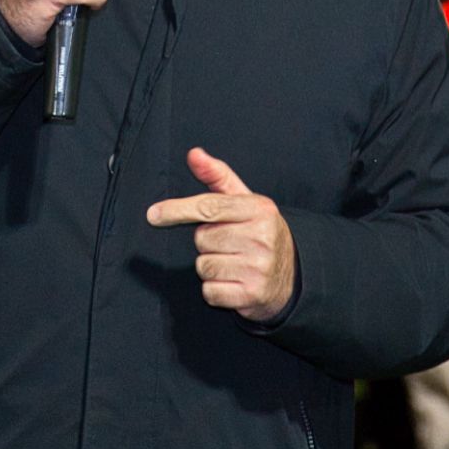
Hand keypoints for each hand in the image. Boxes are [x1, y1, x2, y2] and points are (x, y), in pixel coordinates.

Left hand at [146, 147, 296, 322]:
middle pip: (202, 239)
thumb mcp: (245, 200)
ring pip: (204, 266)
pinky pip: (210, 291)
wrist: (294, 274)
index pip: (209, 207)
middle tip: (228, 243)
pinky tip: (234, 281)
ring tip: (233, 262)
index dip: (178, 210)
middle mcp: (262, 237)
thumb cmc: (260, 231)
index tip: (154, 215)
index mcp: (259, 209)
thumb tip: (194, 154)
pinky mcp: (253, 295)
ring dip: (210, 266)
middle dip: (207, 242)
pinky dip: (215, 289)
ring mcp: (259, 268)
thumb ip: (218, 176)